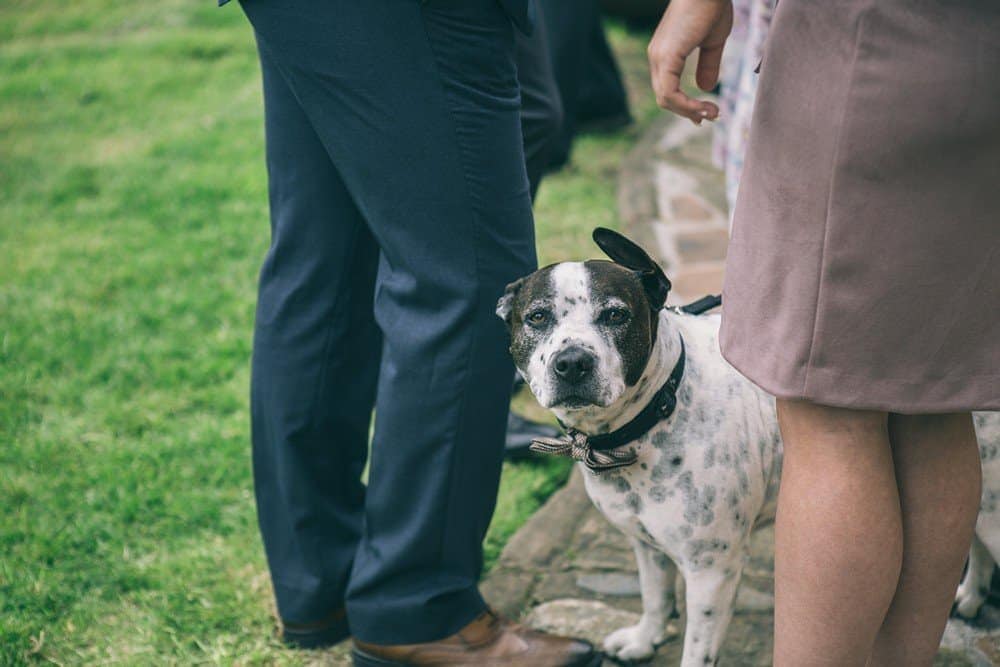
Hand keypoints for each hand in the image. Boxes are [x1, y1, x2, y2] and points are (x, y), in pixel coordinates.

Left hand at [647, 0, 732, 123]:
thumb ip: (708, 65)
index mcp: (665, 54)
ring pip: (665, 99)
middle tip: (713, 116)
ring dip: (689, 111)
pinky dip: (686, 105)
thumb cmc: (713, 6)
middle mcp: (656, 56)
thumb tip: (705, 88)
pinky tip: (703, 108)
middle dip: (688, 112)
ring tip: (712, 113)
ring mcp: (658, 56)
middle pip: (665, 98)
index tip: (707, 111)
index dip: (685, 105)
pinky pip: (669, 93)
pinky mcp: (665, 56)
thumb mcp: (713, 41)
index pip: (667, 89)